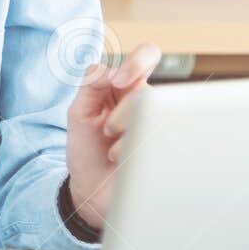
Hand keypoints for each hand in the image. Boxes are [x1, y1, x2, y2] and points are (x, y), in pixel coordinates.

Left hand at [65, 43, 161, 229]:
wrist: (91, 193)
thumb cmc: (87, 150)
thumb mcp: (79, 113)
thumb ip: (90, 85)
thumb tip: (108, 69)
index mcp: (128, 88)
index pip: (148, 56)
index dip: (138, 61)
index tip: (118, 80)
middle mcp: (150, 103)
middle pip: (148, 91)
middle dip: (123, 113)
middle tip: (107, 130)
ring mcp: (162, 126)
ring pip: (157, 116)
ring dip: (127, 135)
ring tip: (113, 152)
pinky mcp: (170, 150)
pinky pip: (164, 140)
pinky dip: (136, 153)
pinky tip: (125, 164)